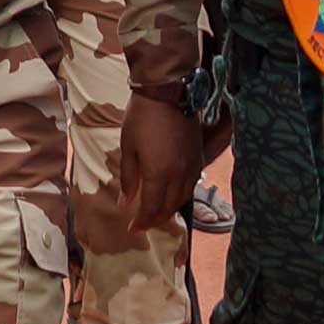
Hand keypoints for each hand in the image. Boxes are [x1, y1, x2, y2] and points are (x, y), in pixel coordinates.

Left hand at [115, 93, 203, 228]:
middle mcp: (179, 176)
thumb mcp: (128, 147)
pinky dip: (180, 197)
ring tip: (155, 213)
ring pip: (182, 199)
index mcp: (159, 174)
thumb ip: (128, 178)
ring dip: (169, 210)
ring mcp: (192, 167)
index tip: (132, 230)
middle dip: (155, 220)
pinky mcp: (199, 158)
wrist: (168, 93)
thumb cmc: (141, 118)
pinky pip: (191, 187)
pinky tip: (171, 195)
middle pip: (169, 208)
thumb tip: (125, 203)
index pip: (152, 208)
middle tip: (142, 224)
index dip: (142, 222)